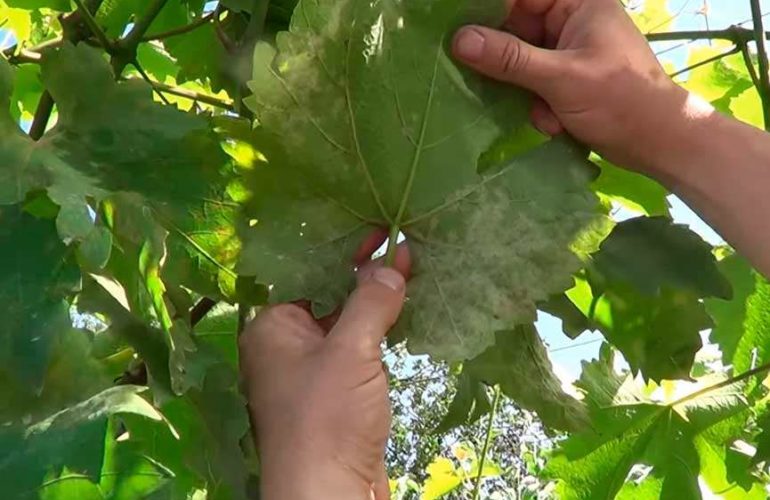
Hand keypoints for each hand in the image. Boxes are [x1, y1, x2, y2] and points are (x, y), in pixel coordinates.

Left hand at [239, 253, 407, 499]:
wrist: (330, 493)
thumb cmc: (327, 416)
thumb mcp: (350, 351)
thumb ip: (369, 303)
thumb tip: (391, 264)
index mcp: (272, 328)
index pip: (309, 274)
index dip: (345, 250)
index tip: (381, 230)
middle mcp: (286, 346)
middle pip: (328, 297)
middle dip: (364, 274)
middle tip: (403, 246)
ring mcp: (311, 373)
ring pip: (345, 325)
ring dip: (375, 303)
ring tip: (410, 270)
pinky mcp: (337, 395)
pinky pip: (357, 352)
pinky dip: (379, 333)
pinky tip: (404, 315)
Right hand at [452, 0, 697, 174]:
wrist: (659, 142)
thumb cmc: (620, 100)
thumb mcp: (561, 78)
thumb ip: (509, 58)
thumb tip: (459, 39)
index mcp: (578, 3)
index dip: (489, 13)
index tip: (459, 33)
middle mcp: (572, 21)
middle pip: (516, 30)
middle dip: (509, 65)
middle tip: (494, 84)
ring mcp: (569, 51)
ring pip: (520, 61)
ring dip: (525, 92)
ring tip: (544, 112)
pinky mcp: (567, 79)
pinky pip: (533, 83)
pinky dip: (538, 105)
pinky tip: (554, 122)